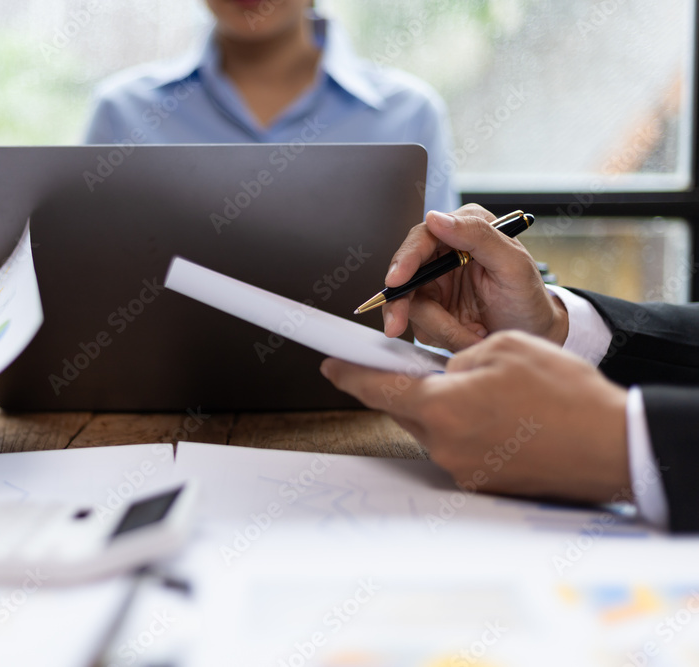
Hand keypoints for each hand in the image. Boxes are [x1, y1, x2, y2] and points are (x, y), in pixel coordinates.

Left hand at [320, 331, 631, 503]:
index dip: (350, 375)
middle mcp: (445, 444)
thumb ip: (456, 358)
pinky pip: (459, 448)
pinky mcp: (482, 483)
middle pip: (406, 410)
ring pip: (434, 429)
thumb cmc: (566, 395)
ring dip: (447, 409)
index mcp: (443, 406)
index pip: (379, 388)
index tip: (330, 366)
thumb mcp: (504, 347)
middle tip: (426, 369)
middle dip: (412, 388)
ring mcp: (463, 469)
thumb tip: (441, 374)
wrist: (614, 446)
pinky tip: (500, 418)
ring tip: (488, 394)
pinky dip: (469, 430)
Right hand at [382, 204, 568, 351]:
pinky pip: (421, 326)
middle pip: (406, 274)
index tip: (397, 280)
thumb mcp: (513, 264)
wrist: (535, 335)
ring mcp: (436, 286)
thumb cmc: (529, 298)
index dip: (405, 260)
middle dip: (401, 302)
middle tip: (397, 324)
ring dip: (438, 327)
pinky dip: (443, 337)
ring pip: (411, 305)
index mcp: (464, 231)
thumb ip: (478, 236)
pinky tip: (470, 336)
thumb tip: (436, 218)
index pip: (422, 239)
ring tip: (473, 335)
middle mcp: (444, 255)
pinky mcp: (433, 312)